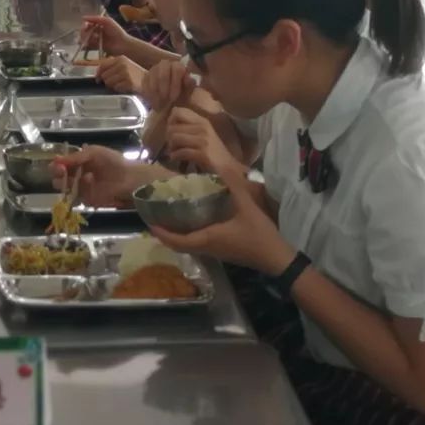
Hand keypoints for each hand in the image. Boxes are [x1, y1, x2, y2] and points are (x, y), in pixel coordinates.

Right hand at [51, 145, 139, 207]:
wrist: (130, 178)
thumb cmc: (113, 162)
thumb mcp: (94, 152)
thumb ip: (76, 156)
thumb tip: (56, 160)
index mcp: (80, 161)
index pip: (63, 163)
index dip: (58, 163)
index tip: (56, 164)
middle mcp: (78, 174)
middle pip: (60, 175)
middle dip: (57, 173)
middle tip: (60, 171)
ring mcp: (82, 188)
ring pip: (65, 187)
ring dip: (64, 183)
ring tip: (70, 179)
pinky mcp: (87, 199)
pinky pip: (75, 198)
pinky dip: (76, 192)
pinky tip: (84, 184)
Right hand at [80, 15, 129, 57]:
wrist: (122, 44)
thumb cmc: (117, 31)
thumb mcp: (107, 21)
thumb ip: (95, 18)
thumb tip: (83, 17)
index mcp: (99, 24)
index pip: (88, 23)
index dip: (85, 25)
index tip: (85, 27)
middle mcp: (97, 32)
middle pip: (85, 31)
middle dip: (83, 32)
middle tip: (85, 34)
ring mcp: (96, 40)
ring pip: (85, 39)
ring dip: (85, 39)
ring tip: (89, 40)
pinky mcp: (96, 47)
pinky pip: (88, 46)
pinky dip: (86, 45)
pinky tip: (88, 44)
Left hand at [96, 55, 145, 93]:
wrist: (148, 82)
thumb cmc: (135, 75)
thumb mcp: (124, 65)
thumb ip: (112, 65)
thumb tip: (98, 72)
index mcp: (120, 59)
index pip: (102, 65)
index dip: (98, 73)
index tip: (98, 78)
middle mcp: (122, 64)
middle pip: (104, 75)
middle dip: (107, 81)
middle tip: (114, 82)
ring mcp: (125, 73)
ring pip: (108, 82)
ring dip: (112, 86)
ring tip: (120, 84)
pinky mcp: (128, 82)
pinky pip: (116, 88)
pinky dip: (119, 89)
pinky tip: (125, 87)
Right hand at [141, 59, 197, 111]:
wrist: (171, 96)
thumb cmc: (181, 92)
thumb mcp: (188, 90)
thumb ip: (189, 84)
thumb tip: (187, 79)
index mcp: (177, 65)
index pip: (177, 70)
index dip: (175, 85)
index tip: (174, 98)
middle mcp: (164, 64)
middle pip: (162, 75)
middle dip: (163, 90)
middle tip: (165, 102)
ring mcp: (153, 70)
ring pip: (152, 80)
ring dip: (155, 95)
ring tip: (159, 105)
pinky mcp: (145, 77)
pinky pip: (144, 85)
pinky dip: (148, 96)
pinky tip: (153, 103)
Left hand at [149, 180, 293, 274]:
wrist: (276, 258)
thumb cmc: (260, 234)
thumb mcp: (246, 206)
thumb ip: (233, 185)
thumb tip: (220, 166)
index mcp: (207, 238)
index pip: (176, 240)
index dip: (161, 232)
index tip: (149, 222)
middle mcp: (207, 248)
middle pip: (178, 245)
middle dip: (164, 234)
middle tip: (155, 218)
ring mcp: (214, 252)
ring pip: (187, 246)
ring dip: (175, 236)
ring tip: (168, 218)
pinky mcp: (221, 252)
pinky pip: (197, 245)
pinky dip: (187, 236)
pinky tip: (192, 222)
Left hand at [164, 107, 242, 178]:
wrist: (228, 167)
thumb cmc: (214, 152)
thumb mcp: (203, 134)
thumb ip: (189, 127)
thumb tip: (169, 126)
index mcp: (202, 121)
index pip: (178, 111)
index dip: (170, 121)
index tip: (172, 131)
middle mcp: (202, 127)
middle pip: (172, 127)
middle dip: (168, 137)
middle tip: (172, 145)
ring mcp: (203, 140)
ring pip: (174, 138)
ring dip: (171, 147)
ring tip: (174, 152)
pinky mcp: (202, 153)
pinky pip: (181, 151)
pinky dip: (175, 156)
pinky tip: (176, 158)